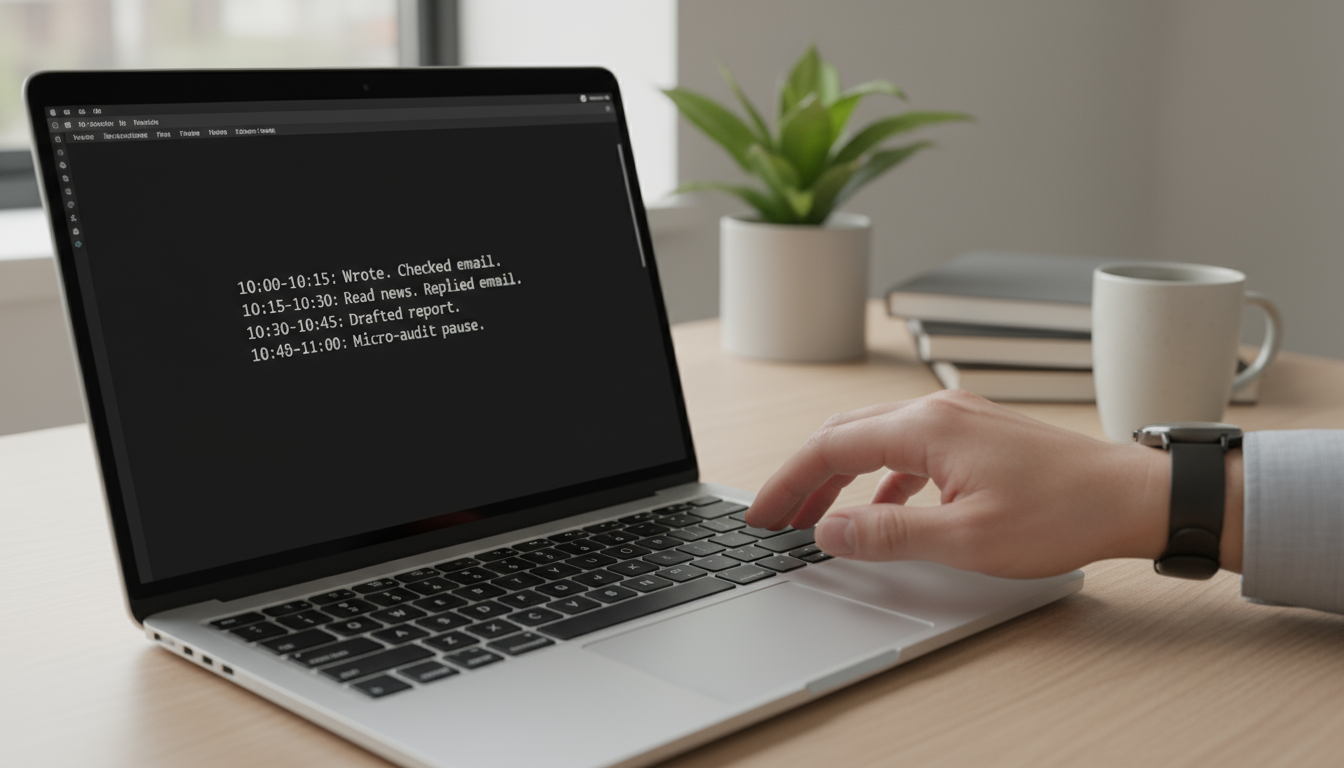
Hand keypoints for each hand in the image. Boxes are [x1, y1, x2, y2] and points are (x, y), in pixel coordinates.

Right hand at [744, 390, 1175, 578]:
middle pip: (845, 435)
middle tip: (776, 516)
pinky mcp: (978, 434)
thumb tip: (828, 530)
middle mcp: (937, 411)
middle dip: (804, 477)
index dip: (787, 483)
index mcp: (925, 427)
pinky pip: (910, 450)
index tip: (762, 515)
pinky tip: (885, 510)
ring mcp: (960, 418)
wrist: (1135, 498)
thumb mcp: (965, 538)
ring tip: (819, 518)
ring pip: (876, 440)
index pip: (829, 447)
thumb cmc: (1063, 513)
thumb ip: (887, 533)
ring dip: (840, 477)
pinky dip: (881, 478)